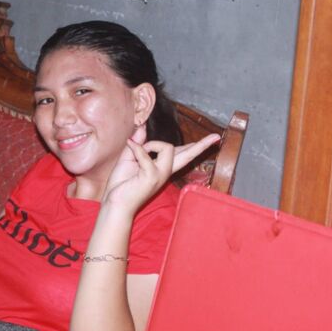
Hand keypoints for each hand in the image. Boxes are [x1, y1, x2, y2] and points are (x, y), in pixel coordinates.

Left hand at [102, 127, 219, 214]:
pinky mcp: (151, 177)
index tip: (213, 139)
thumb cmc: (121, 184)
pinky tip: (129, 145)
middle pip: (188, 155)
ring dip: (151, 144)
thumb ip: (138, 144)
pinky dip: (137, 148)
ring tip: (135, 148)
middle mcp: (165, 172)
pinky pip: (146, 155)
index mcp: (162, 168)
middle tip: (216, 137)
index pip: (183, 155)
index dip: (196, 146)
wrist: (115, 202)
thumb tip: (143, 128)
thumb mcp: (129, 158)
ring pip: (168, 148)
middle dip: (202, 146)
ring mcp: (160, 175)